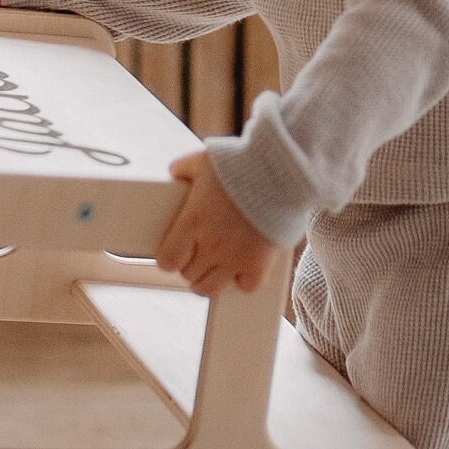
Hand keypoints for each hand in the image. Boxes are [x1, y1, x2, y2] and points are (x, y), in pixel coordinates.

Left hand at [157, 150, 277, 298]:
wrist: (281, 172)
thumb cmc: (243, 164)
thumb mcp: (205, 160)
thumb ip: (184, 168)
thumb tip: (174, 172)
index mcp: (193, 221)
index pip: (167, 260)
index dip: (169, 259)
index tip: (175, 253)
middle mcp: (211, 244)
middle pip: (189, 275)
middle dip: (190, 266)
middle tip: (197, 256)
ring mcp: (236, 256)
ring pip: (210, 289)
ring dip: (209, 280)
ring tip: (214, 269)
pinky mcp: (260, 262)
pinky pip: (246, 286)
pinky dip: (243, 281)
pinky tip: (243, 269)